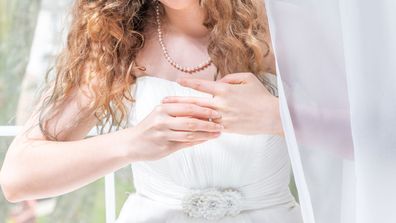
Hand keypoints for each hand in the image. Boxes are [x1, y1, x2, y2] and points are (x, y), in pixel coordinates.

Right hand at [125, 103, 222, 160]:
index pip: (188, 107)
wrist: (132, 143)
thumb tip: (201, 111)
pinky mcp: (165, 147)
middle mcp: (162, 119)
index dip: (205, 109)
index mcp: (163, 108)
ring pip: (190, 134)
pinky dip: (198, 141)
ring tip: (218, 133)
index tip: (217, 111)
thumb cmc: (150, 127)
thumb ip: (178, 112)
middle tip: (221, 123)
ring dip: (207, 133)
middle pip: (191, 120)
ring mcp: (163, 134)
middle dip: (208, 121)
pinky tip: (207, 139)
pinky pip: (185, 144)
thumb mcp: (160, 114)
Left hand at [162, 73, 282, 134]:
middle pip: (194, 103)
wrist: (272, 116)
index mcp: (225, 90)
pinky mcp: (227, 128)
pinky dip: (199, 127)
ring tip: (172, 116)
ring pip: (199, 117)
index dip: (189, 83)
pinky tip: (188, 128)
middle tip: (164, 101)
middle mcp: (220, 104)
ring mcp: (222, 118)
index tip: (178, 81)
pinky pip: (209, 128)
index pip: (202, 86)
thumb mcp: (247, 79)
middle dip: (178, 101)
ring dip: (184, 116)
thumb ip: (229, 78)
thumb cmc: (260, 95)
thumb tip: (218, 83)